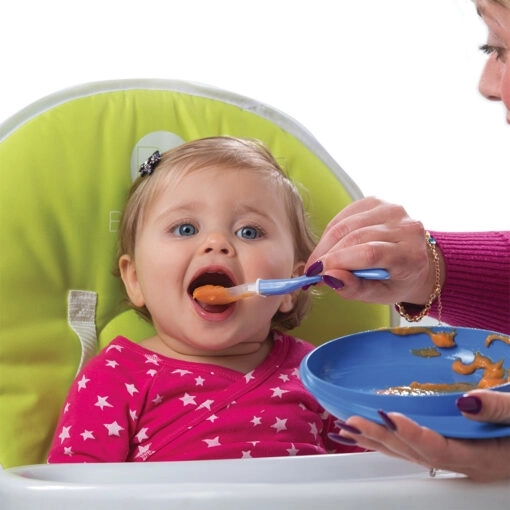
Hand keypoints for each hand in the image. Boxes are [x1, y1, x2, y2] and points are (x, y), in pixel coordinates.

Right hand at [306, 197, 440, 304]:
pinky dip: (331, 231)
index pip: (370, 253)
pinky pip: (345, 215)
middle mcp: (407, 228)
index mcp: (411, 256)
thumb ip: (354, 288)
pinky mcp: (378, 202)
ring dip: (326, 244)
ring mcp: (393, 211)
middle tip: (312, 271)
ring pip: (347, 224)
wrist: (413, 260)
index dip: (339, 261)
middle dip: (327, 254)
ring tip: (318, 260)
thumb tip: (329, 276)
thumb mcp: (377, 295)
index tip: (317, 273)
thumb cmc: (395, 281)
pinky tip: (329, 245)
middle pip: (356, 237)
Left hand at [332, 389, 509, 481]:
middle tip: (350, 422)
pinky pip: (415, 448)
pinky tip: (372, 431)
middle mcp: (464, 462)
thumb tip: (465, 401)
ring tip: (346, 430)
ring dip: (377, 441)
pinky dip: (390, 439)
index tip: (388, 416)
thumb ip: (499, 408)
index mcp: (482, 457)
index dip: (412, 434)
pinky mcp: (455, 449)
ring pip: (410, 454)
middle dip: (380, 438)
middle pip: (414, 453)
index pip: (439, 449)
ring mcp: (457, 458)